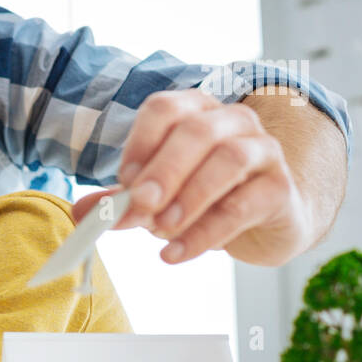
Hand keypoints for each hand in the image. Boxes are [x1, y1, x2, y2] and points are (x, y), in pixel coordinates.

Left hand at [71, 89, 314, 266]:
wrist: (266, 222)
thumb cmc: (204, 198)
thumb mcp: (158, 196)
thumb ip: (122, 200)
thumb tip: (81, 213)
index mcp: (195, 112)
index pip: (165, 108)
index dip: (141, 141)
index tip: (124, 180)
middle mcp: (232, 121)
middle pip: (197, 131)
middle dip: (164, 169)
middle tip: (141, 205)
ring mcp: (263, 150)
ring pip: (229, 160)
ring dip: (189, 196)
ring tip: (161, 231)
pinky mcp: (280, 188)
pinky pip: (244, 205)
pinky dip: (207, 232)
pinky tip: (177, 252)